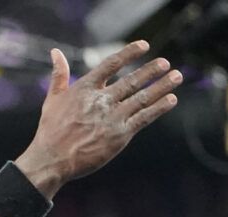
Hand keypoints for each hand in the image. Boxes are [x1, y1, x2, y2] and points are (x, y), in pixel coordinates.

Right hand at [17, 41, 181, 192]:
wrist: (52, 160)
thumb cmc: (50, 131)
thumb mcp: (52, 100)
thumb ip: (59, 75)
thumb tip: (56, 52)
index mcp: (85, 89)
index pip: (111, 64)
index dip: (129, 53)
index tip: (144, 45)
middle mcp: (101, 100)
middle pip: (132, 81)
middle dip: (151, 71)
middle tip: (166, 63)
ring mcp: (112, 117)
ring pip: (142, 98)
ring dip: (162, 86)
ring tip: (177, 76)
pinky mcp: (120, 135)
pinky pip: (144, 117)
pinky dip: (159, 108)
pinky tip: (171, 100)